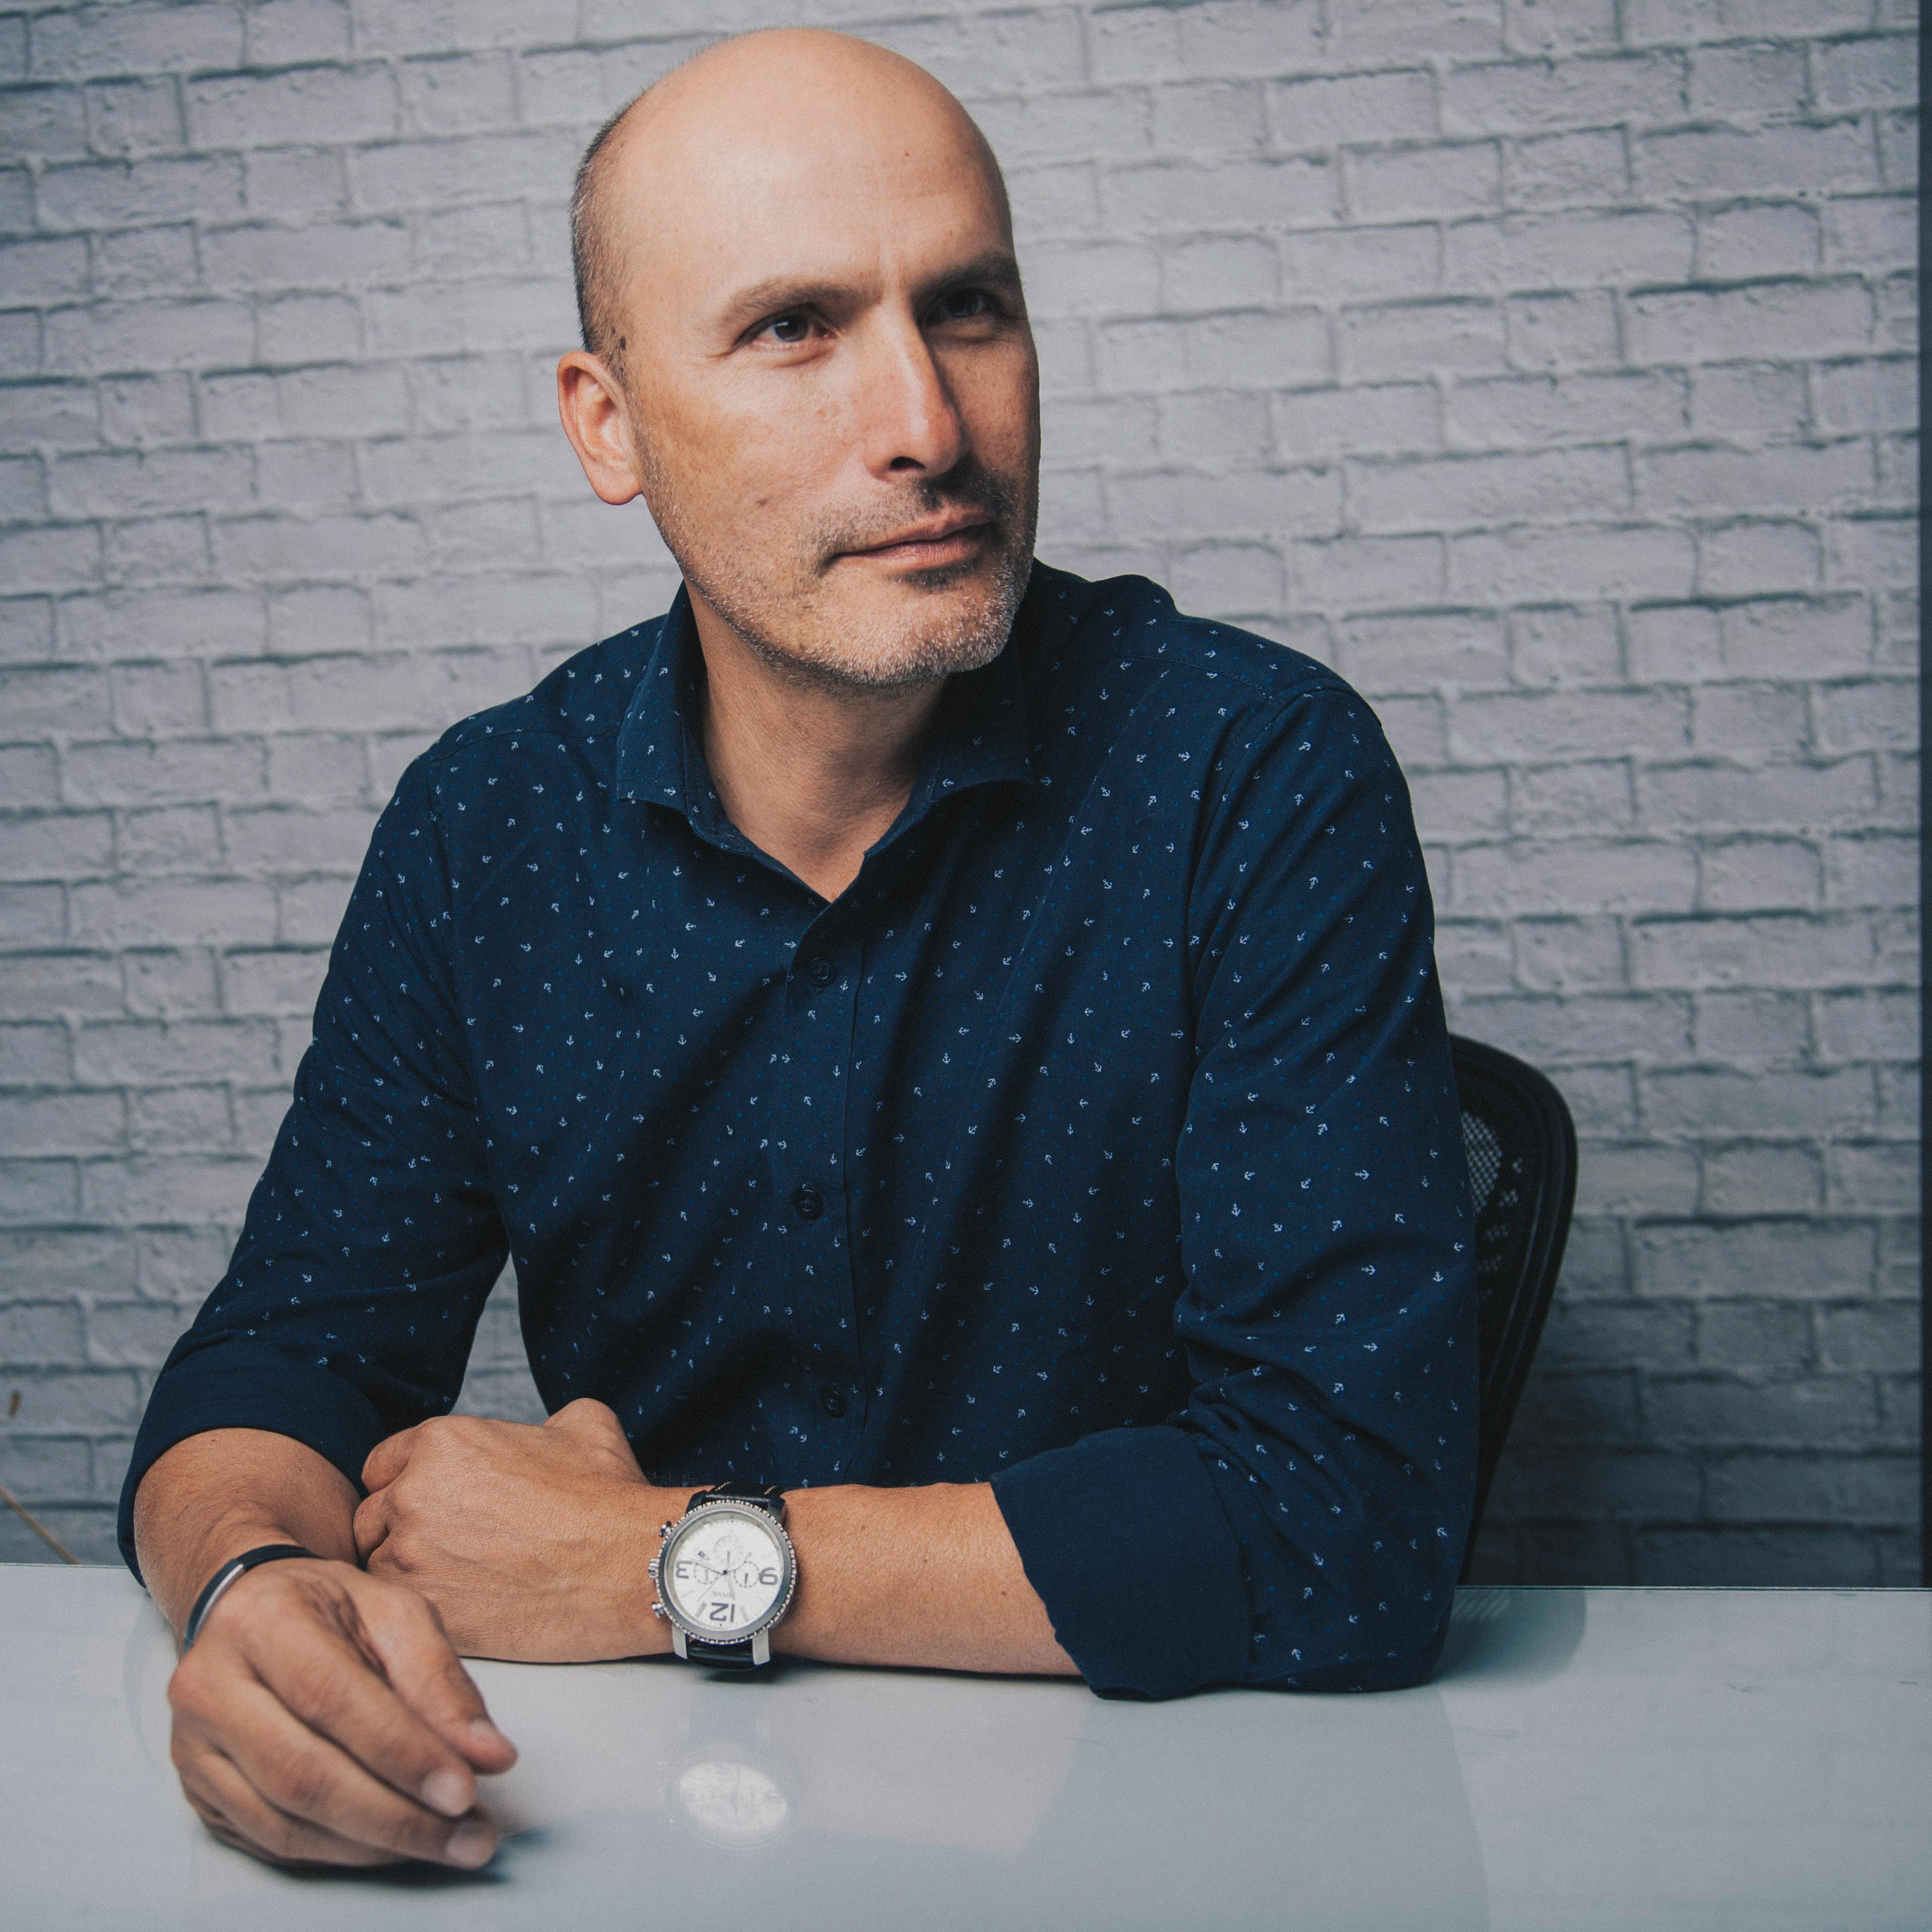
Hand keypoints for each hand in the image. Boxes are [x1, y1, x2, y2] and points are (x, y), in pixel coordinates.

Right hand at [167, 1556, 516, 1869]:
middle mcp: (210, 1687)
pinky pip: (271, 1841)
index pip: (332, 1698)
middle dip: (397, 1816)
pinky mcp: (198, 1793)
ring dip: (376, 1844)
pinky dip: (341, 1852)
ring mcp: (194, 1748)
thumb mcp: (394, 1613)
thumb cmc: (330, 1609)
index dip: (401, 1752)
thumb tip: (490, 1756)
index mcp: (261, 1622)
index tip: (466, 1790)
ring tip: (447, 1844)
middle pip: (303, 1773)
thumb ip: (441, 1680)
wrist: (249, 1612)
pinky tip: (393, 1844)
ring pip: (285, 1821)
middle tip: (470, 1837)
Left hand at [356, 1398, 687, 1661]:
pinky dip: (422, 1609)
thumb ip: (538, 1423)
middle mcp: (415, 1491)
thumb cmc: (610, 1498)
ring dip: (407, 1575)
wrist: (631, 1564)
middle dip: (397, 1532)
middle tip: (442, 1550)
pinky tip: (461, 1608)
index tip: (429, 1508)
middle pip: (369, 1518)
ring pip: (377, 1566)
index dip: (404, 1486)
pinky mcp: (425, 1606)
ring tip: (456, 1583)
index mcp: (443, 1441)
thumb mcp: (582, 1425)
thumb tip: (539, 1435)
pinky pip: (397, 1608)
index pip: (381, 1465)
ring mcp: (413, 1553)